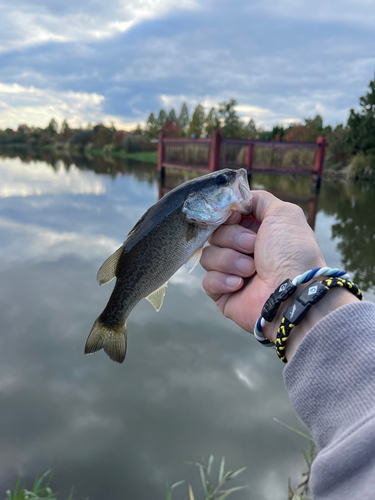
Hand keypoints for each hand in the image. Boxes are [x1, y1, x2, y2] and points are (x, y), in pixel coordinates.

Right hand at [201, 190, 326, 347]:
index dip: (227, 215)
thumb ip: (259, 199)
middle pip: (215, 234)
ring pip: (208, 256)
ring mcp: (232, 272)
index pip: (225, 216)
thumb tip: (238, 199)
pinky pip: (207, 280)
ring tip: (251, 271)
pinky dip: (223, 280)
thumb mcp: (284, 213)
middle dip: (233, 238)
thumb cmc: (292, 253)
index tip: (236, 217)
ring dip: (230, 261)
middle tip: (253, 247)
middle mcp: (243, 250)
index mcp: (256, 231)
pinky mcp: (223, 293)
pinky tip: (240, 285)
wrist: (292, 293)